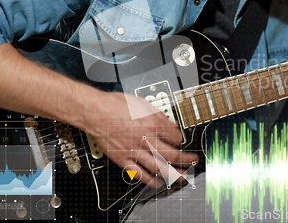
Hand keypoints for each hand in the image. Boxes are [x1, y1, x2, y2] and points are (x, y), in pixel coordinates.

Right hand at [82, 92, 198, 186]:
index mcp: (152, 124)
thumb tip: (171, 124)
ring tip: (183, 177)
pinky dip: (151, 181)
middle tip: (193, 162)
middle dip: (187, 161)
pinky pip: (140, 174)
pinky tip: (159, 183)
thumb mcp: (142, 103)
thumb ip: (159, 115)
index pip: (175, 137)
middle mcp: (146, 139)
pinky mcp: (123, 159)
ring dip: (174, 174)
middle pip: (172, 155)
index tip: (181, 142)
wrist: (94, 111)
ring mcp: (134, 151)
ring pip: (159, 168)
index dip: (181, 140)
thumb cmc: (115, 105)